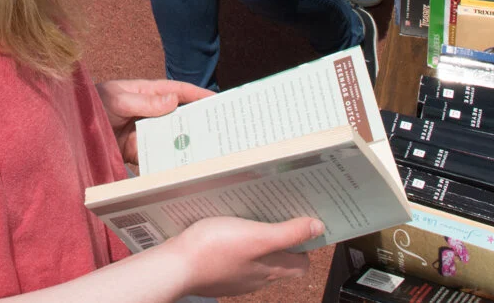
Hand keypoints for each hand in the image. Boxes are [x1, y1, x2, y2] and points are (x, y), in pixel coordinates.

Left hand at [97, 78, 212, 166]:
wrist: (69, 131)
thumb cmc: (91, 105)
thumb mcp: (116, 100)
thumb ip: (143, 103)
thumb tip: (173, 101)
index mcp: (145, 93)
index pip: (177, 91)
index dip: (198, 94)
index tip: (218, 101)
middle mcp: (147, 112)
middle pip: (178, 116)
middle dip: (196, 123)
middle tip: (220, 133)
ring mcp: (142, 133)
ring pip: (169, 138)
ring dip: (183, 146)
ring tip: (205, 156)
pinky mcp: (135, 151)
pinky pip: (155, 157)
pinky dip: (165, 163)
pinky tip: (178, 171)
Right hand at [166, 215, 323, 297]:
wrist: (176, 266)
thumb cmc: (214, 249)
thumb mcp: (257, 236)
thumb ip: (288, 233)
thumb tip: (317, 228)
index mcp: (270, 270)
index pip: (301, 264)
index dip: (304, 246)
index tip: (301, 224)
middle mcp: (256, 278)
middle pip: (280, 262)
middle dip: (282, 241)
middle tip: (277, 216)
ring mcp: (236, 278)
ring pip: (256, 261)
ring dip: (258, 243)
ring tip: (251, 218)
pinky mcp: (218, 272)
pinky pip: (235, 260)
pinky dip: (237, 247)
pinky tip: (226, 231)